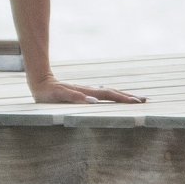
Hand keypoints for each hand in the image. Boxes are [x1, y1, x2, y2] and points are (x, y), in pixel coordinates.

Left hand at [29, 77, 146, 104]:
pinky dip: (112, 97)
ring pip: (108, 93)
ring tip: (136, 99)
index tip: (137, 102)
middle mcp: (89, 91)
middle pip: (112, 93)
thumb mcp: (58, 96)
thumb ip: (74, 97)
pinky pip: (102, 95)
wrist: (39, 82)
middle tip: (145, 100)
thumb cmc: (47, 92)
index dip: (122, 99)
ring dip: (123, 96)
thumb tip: (92, 101)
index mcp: (86, 93)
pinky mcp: (83, 94)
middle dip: (128, 97)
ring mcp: (87, 92)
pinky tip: (116, 99)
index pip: (108, 96)